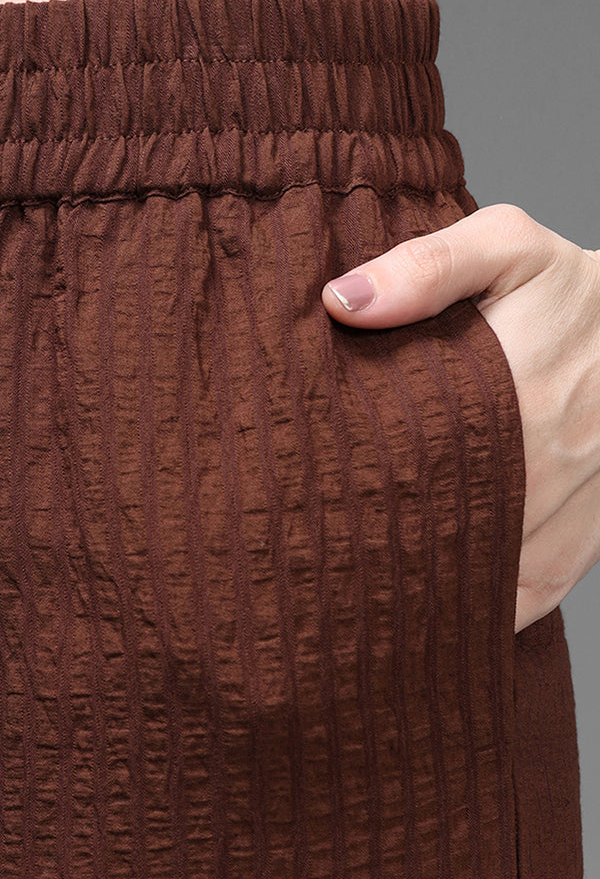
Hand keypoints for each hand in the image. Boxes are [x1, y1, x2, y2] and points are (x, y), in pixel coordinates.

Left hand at [321, 203, 599, 634]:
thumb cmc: (568, 288)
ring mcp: (579, 498)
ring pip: (495, 568)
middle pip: (452, 524)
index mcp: (522, 379)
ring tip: (361, 616)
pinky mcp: (594, 531)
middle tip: (316, 584)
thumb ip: (430, 266)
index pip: (424, 453)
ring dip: (432, 594)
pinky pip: (540, 591)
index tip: (307, 518)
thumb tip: (343, 302)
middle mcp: (556, 450)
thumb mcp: (509, 249)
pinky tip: (441, 629)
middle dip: (385, 556)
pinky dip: (491, 615)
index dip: (363, 491)